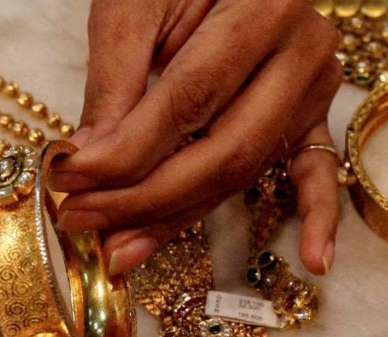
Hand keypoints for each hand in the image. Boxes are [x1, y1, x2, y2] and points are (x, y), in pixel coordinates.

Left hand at [49, 0, 342, 275]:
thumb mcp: (132, 5)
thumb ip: (114, 80)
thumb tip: (88, 160)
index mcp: (262, 8)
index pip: (188, 102)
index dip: (126, 153)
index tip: (70, 181)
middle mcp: (301, 50)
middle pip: (224, 151)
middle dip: (145, 199)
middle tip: (85, 222)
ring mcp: (313, 86)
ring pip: (245, 170)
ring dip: (181, 219)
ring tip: (122, 252)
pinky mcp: (312, 111)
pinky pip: (317, 170)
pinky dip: (317, 217)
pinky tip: (314, 260)